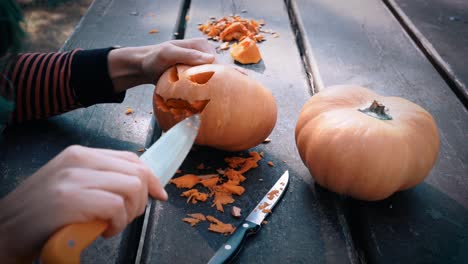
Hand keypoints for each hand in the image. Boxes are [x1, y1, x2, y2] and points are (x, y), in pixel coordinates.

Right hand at [0, 145, 166, 262]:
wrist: (5, 230)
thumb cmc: (43, 213)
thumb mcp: (72, 184)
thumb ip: (102, 177)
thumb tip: (141, 182)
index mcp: (80, 154)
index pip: (131, 158)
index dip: (151, 178)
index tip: (158, 194)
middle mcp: (79, 160)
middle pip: (137, 172)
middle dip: (141, 199)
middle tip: (126, 217)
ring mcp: (74, 178)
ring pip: (132, 187)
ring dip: (130, 212)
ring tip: (113, 224)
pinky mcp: (72, 199)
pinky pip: (117, 207)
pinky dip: (118, 223)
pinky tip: (103, 231)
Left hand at [108, 38, 215, 92]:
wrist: (143, 67)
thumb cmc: (153, 58)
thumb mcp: (169, 54)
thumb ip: (188, 54)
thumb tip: (210, 59)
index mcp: (202, 46)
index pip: (219, 62)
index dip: (221, 76)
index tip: (219, 91)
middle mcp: (204, 55)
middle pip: (219, 72)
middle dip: (218, 85)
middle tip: (214, 100)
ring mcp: (200, 65)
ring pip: (213, 79)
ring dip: (211, 90)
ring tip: (210, 103)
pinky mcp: (195, 75)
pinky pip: (204, 84)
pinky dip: (204, 92)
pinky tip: (202, 102)